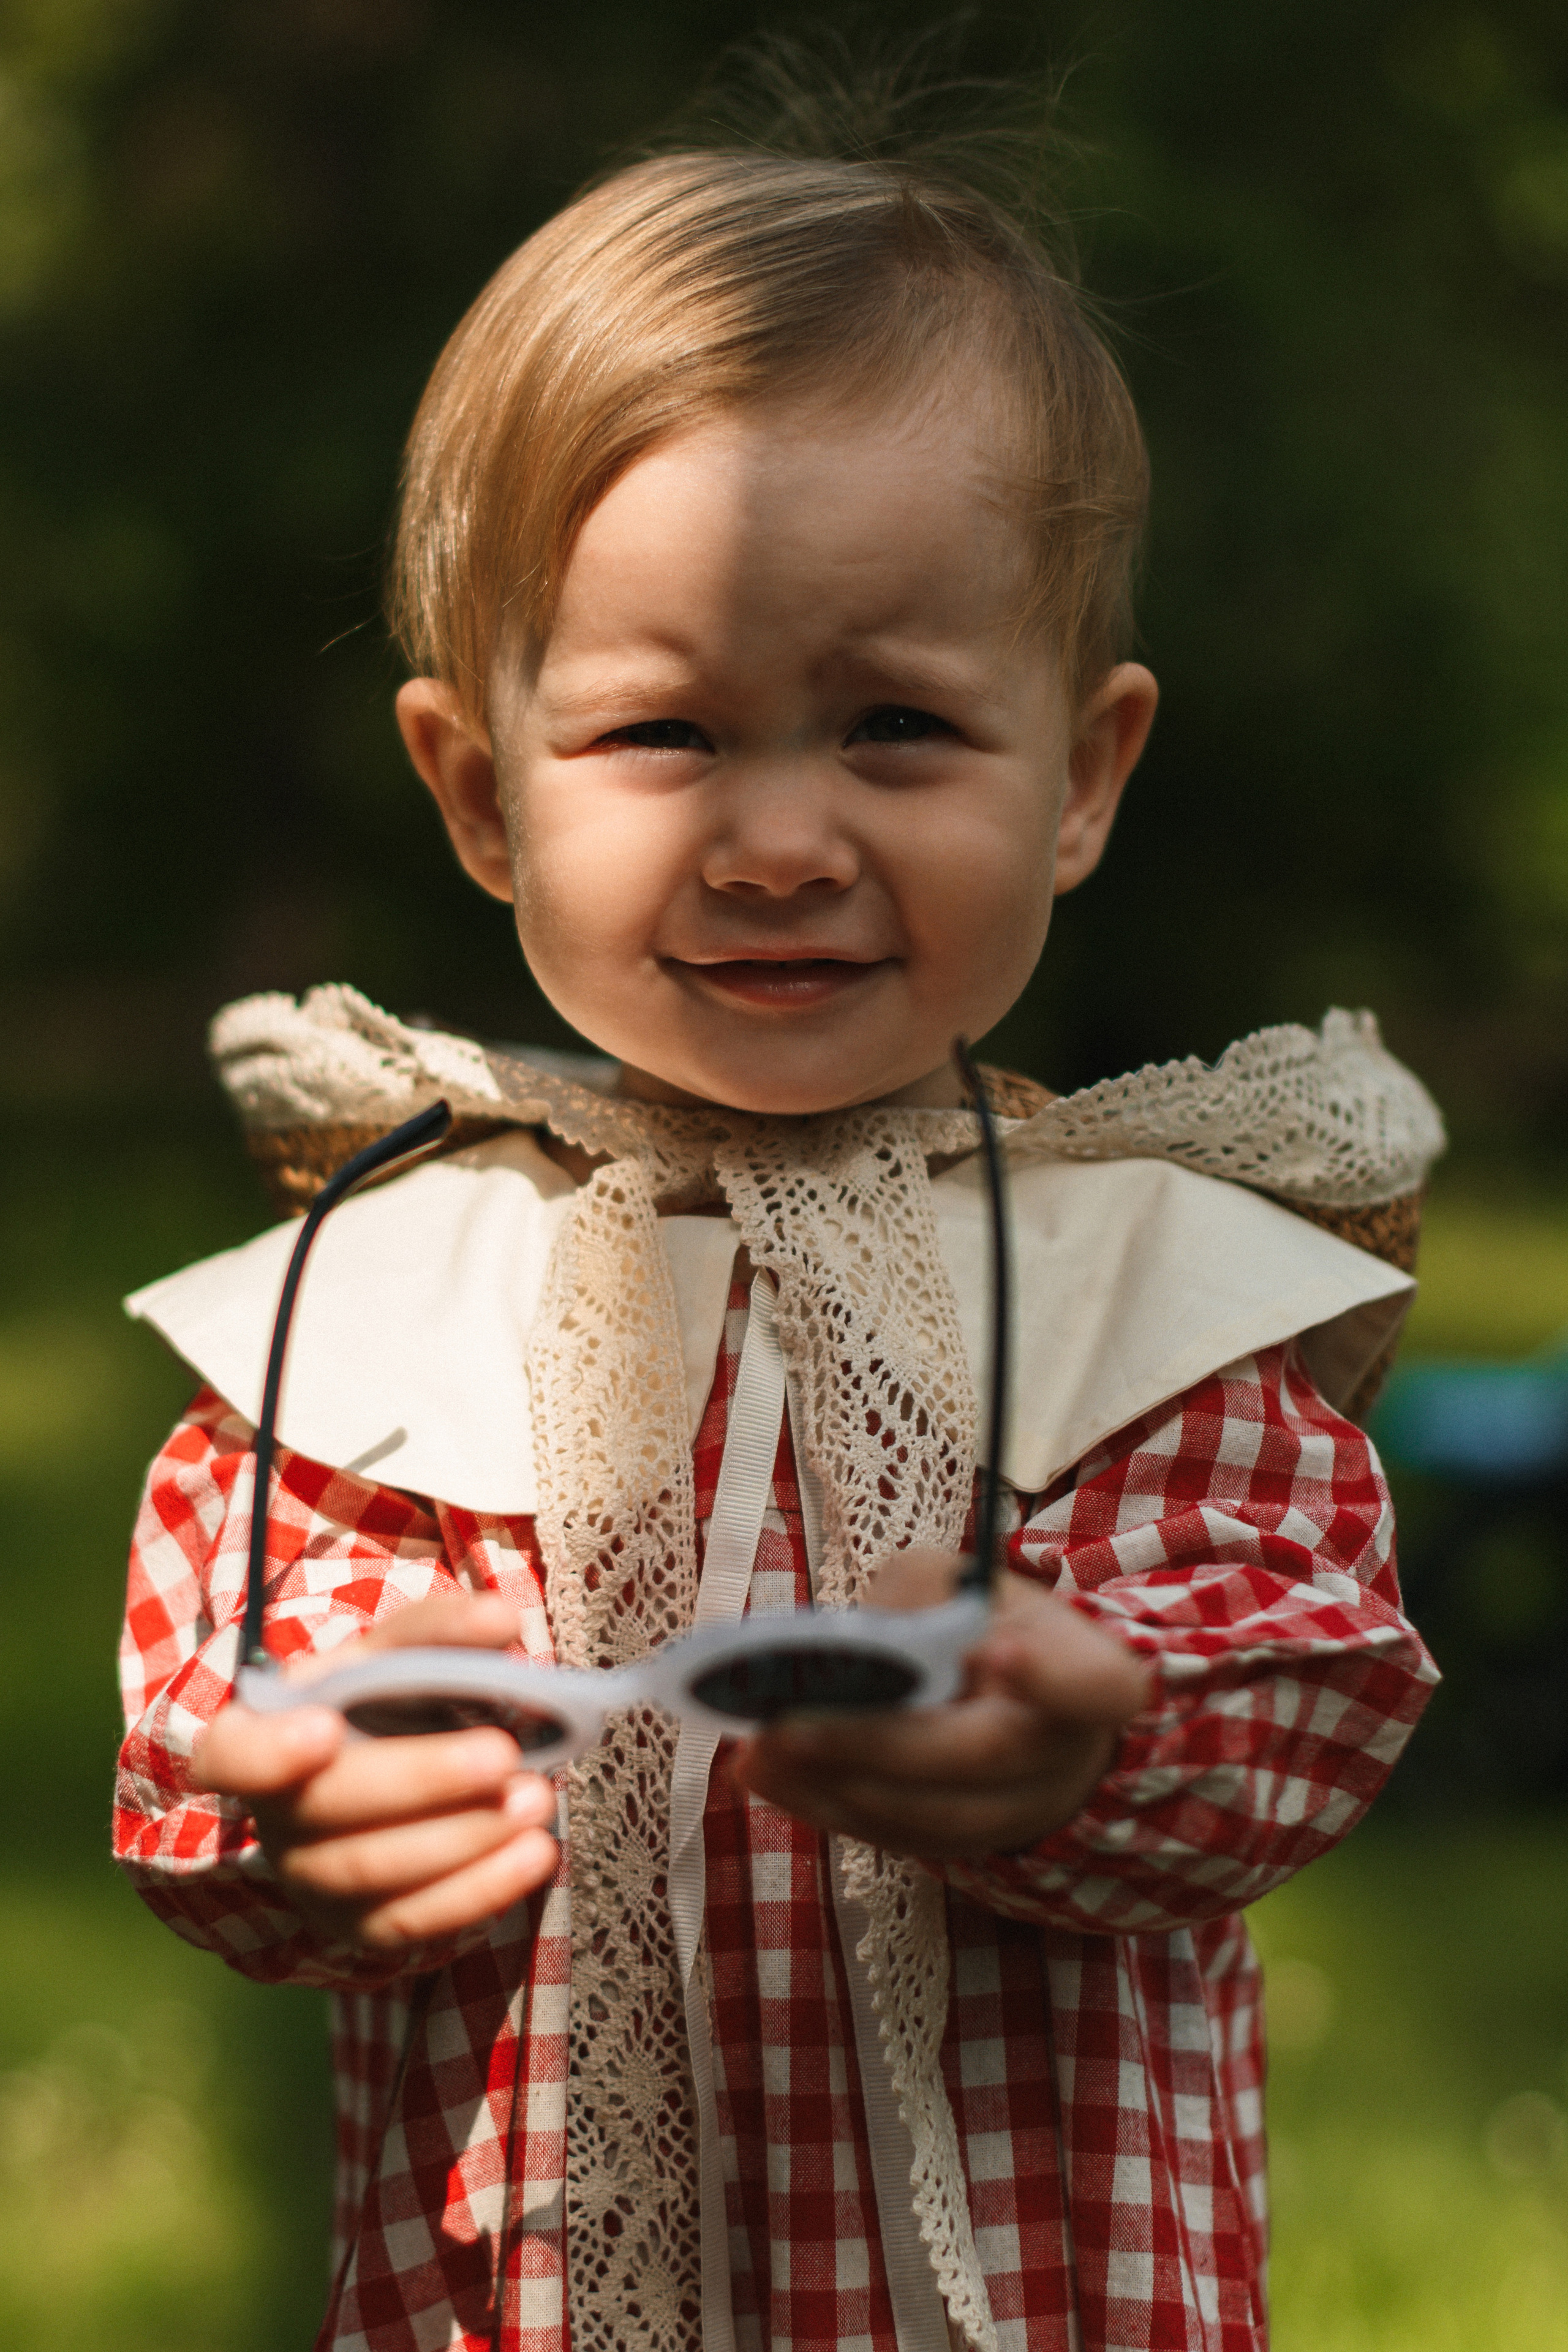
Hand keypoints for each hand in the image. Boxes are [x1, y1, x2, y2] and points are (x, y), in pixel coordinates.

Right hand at [194, 1592, 559, 1952]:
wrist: (382, 1777)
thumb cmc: (379, 1705)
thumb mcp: (393, 1655)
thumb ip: (441, 1630)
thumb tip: (501, 1619)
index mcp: (263, 1736)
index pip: (231, 1755)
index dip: (268, 1751)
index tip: (324, 1728)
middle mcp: (277, 1816)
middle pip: (329, 1807)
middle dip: (423, 1780)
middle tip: (502, 1753)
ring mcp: (314, 1881)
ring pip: (378, 1871)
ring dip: (466, 1835)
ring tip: (537, 1797)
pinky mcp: (363, 1927)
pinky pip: (416, 1922)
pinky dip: (484, 1887)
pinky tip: (536, 1851)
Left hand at [731, 1550, 1151, 1859]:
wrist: (1023, 1707)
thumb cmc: (986, 1625)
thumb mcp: (958, 1584)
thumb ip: (912, 1604)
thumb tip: (839, 1655)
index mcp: (1090, 1672)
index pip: (1093, 1685)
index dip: (1051, 1677)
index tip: (996, 1652)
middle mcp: (1063, 1756)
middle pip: (978, 1759)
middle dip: (877, 1744)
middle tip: (789, 1726)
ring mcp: (1018, 1815)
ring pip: (929, 1817)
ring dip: (834, 1784)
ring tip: (757, 1749)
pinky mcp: (964, 1846)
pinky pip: (895, 1836)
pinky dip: (825, 1804)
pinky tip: (764, 1773)